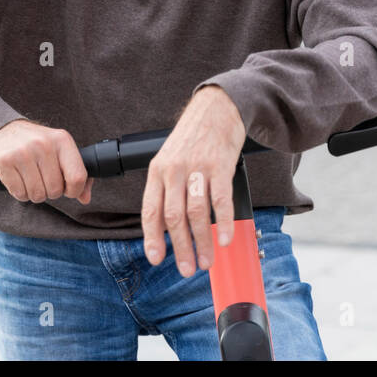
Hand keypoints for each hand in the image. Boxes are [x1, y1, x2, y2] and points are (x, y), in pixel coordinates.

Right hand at [0, 120, 92, 204]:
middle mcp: (44, 144)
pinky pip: (19, 193)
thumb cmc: (34, 144)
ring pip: (37, 194)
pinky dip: (19, 193)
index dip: (74, 191)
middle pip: (55, 190)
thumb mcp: (59, 150)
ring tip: (29, 180)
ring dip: (34, 194)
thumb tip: (85, 198)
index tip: (67, 190)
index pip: (77, 176)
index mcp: (62, 140)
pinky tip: (18, 180)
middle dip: (50, 192)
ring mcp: (23, 152)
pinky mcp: (5, 161)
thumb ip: (76, 173)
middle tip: (42, 181)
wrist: (1, 130)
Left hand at [141, 86, 245, 277]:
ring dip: (202, 241)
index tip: (157, 259)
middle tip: (187, 269)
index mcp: (158, 171)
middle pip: (173, 217)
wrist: (216, 108)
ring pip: (195, 213)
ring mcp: (197, 168)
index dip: (152, 238)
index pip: (151, 210)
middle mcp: (174, 170)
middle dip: (180, 248)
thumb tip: (170, 226)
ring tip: (207, 260)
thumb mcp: (170, 158)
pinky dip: (223, 223)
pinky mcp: (220, 165)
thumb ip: (168, 189)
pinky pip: (220, 200)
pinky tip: (226, 238)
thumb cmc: (194, 137)